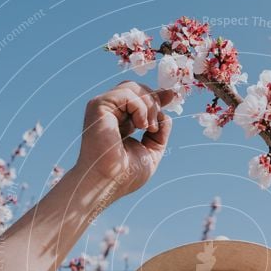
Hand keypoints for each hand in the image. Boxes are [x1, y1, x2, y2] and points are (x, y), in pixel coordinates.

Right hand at [76, 81, 174, 195]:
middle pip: (135, 88)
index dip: (156, 95)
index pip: (138, 98)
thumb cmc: (125, 175)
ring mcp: (103, 108)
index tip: (172, 96)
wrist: (109, 182)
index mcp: (119, 122)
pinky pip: (127, 93)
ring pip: (132, 88)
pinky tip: (141, 126)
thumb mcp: (151, 151)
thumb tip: (166, 114)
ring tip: (149, 128)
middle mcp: (110, 112)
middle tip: (156, 125)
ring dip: (149, 105)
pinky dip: (140, 107)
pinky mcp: (98, 106)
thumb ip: (160, 133)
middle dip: (154, 100)